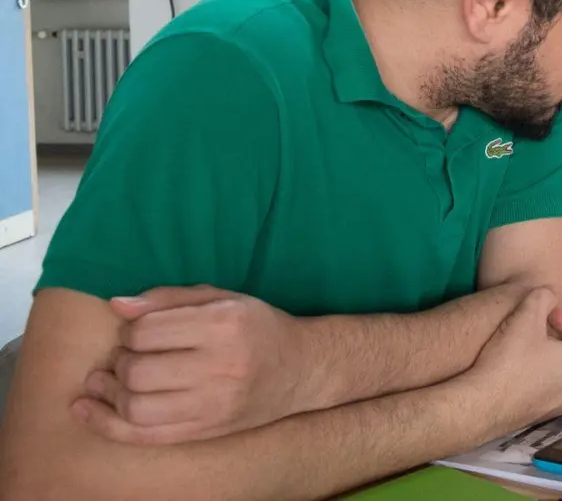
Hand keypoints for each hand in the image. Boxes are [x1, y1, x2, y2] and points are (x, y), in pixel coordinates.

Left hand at [72, 286, 308, 444]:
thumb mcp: (222, 298)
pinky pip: (146, 436)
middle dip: (119, 363)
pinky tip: (88, 410)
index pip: (147, 331)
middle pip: (138, 372)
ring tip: (105, 380)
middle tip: (125, 356)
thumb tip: (116, 305)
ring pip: (136, 408)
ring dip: (110, 393)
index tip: (135, 332)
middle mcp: (220, 367)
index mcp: (223, 325)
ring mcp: (214, 405)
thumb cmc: (257, 327)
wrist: (301, 369)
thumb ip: (168, 298)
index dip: (129, 331)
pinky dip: (108, 424)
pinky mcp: (207, 430)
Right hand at [461, 287, 561, 435]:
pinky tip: (536, 361)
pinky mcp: (551, 412)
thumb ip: (543, 297)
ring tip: (547, 339)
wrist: (481, 405)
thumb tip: (549, 294)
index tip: (548, 316)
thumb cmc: (508, 360)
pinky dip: (559, 369)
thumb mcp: (525, 317)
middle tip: (555, 320)